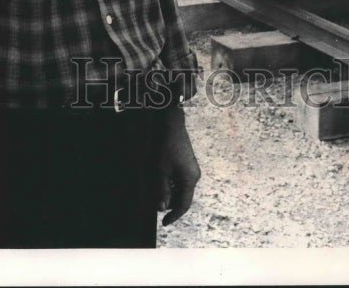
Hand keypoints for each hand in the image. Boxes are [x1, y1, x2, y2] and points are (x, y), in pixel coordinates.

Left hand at [155, 109, 200, 226]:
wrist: (171, 125)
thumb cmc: (165, 147)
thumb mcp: (160, 170)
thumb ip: (161, 191)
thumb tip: (161, 208)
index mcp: (189, 180)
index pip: (183, 205)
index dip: (173, 216)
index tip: (164, 223)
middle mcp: (194, 176)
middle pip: (182, 197)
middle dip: (169, 201)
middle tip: (154, 200)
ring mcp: (191, 170)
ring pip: (180, 189)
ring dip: (169, 192)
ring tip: (155, 186)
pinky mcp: (187, 164)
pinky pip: (180, 180)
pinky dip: (171, 183)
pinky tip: (161, 177)